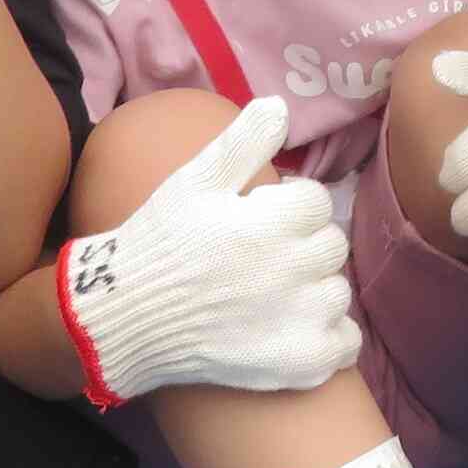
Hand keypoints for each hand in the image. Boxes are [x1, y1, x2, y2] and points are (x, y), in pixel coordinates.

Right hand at [55, 99, 357, 404]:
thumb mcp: (194, 181)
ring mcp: (298, 320)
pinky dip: (329, 339)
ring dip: (314, 290)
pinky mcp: (298, 362)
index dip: (289, 208)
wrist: (123, 318)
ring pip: (338, 292)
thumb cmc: (158, 242)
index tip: (259, 220)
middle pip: (331, 245)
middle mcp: (292, 269)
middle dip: (302, 246)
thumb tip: (280, 105)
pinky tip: (295, 330)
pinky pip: (344, 345)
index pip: (317, 202)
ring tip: (272, 295)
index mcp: (272, 221)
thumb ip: (243, 141)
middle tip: (262, 259)